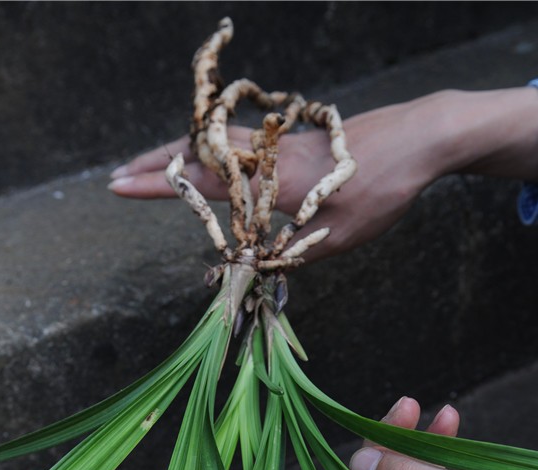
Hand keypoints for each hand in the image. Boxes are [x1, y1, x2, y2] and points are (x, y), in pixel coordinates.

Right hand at [109, 87, 537, 261]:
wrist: (419, 138)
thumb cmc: (379, 193)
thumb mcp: (332, 240)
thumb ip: (288, 254)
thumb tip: (250, 266)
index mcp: (268, 181)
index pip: (199, 181)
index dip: (155, 184)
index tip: (118, 185)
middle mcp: (267, 154)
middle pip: (197, 150)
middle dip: (154, 162)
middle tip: (119, 173)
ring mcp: (281, 139)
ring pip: (217, 141)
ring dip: (180, 152)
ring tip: (156, 165)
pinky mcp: (296, 135)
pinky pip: (241, 140)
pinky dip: (212, 147)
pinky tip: (213, 160)